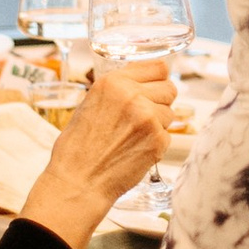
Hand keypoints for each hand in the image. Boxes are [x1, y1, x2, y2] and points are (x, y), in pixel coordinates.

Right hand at [24, 64, 168, 248]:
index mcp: (113, 82)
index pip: (158, 67)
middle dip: (160, 101)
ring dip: (158, 124)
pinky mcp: (158, 141)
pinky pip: (168, 135)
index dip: (158, 79)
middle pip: (169, 88)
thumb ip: (118, 91)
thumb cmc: (78, 148)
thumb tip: (142, 85)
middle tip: (144, 117)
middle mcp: (133, 95)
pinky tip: (136, 150)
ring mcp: (148, 118)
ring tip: (134, 137)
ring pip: (170, 113)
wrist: (78, 181)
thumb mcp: (90, 104)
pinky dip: (156, 144)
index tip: (155, 87)